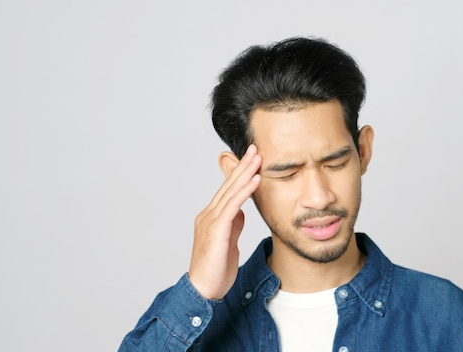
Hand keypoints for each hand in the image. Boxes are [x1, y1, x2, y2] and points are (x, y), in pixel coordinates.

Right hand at [188, 145, 261, 299]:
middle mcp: (208, 215)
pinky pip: (233, 206)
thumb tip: (241, 212)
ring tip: (258, 157)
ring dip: (246, 172)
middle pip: (228, 185)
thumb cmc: (216, 270)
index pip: (228, 190)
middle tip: (255, 147)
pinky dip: (245, 191)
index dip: (240, 173)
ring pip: (230, 191)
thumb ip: (233, 225)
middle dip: (242, 165)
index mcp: (212, 217)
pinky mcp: (216, 230)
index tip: (252, 159)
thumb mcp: (229, 242)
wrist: (204, 290)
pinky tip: (255, 180)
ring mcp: (210, 221)